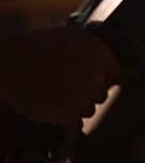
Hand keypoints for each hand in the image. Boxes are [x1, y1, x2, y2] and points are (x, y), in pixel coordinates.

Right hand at [0, 27, 119, 130]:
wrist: (9, 64)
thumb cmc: (36, 48)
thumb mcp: (70, 38)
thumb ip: (92, 50)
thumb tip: (107, 64)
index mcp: (100, 53)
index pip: (117, 74)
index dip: (108, 79)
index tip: (102, 82)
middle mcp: (97, 75)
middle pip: (103, 94)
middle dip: (89, 93)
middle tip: (71, 89)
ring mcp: (84, 97)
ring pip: (90, 110)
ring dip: (77, 107)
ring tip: (58, 97)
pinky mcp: (70, 115)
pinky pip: (77, 124)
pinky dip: (68, 120)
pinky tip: (57, 111)